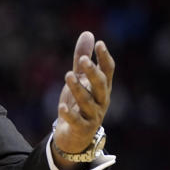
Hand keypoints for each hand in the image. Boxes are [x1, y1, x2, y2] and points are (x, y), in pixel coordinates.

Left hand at [52, 32, 114, 160]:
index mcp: (102, 87)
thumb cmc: (80, 104)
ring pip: (88, 102)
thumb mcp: (81, 79)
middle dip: (92, 72)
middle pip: (100, 85)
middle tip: (82, 60)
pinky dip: (70, 114)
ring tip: (68, 76)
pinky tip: (61, 107)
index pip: (108, 71)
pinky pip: (77, 121)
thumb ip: (83, 58)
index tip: (100, 44)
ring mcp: (93, 115)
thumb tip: (88, 33)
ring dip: (78, 89)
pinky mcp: (82, 128)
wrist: (76, 136)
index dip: (104, 58)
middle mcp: (101, 100)